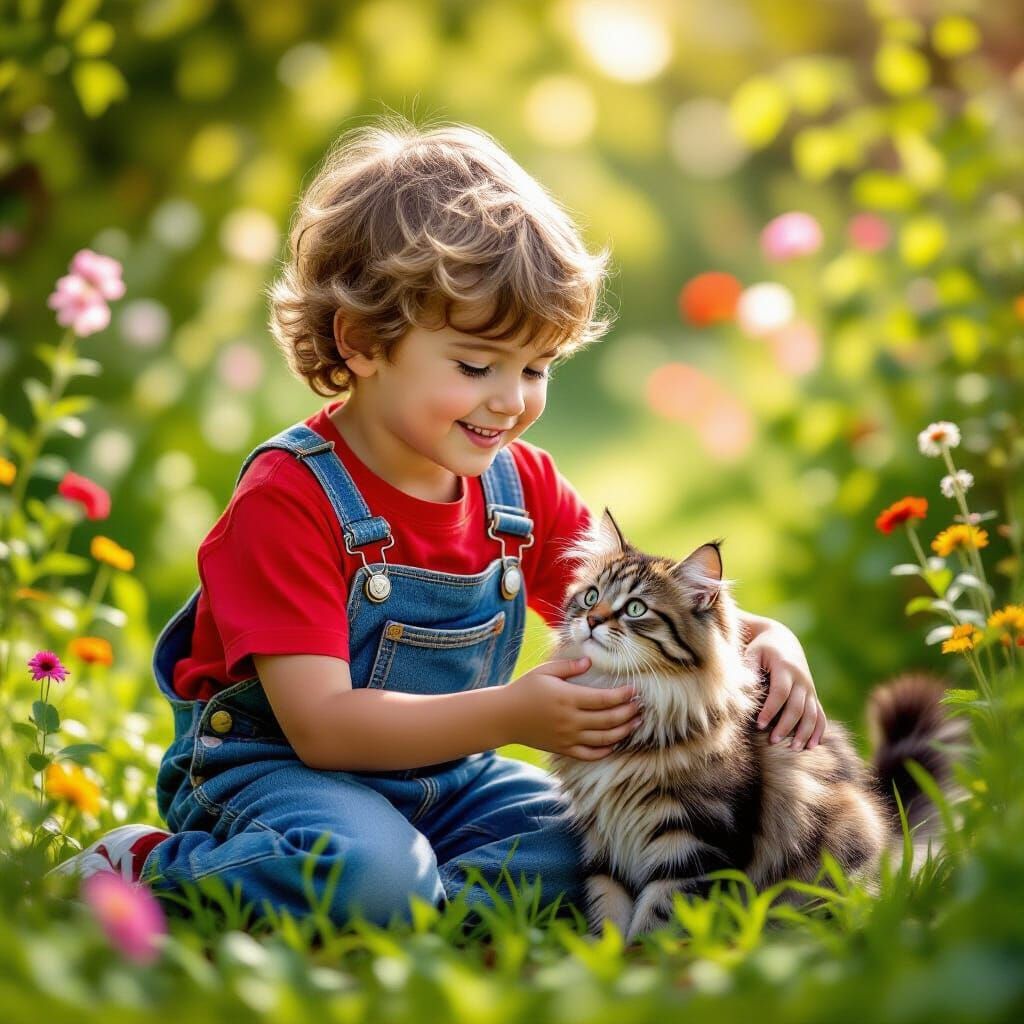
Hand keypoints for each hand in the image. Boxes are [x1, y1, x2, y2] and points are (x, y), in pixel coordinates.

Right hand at [503, 656, 641, 759]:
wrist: (504, 717)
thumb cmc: (524, 689)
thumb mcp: (545, 671)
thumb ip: (569, 666)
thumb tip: (589, 660)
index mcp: (568, 698)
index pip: (605, 699)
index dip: (623, 695)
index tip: (634, 690)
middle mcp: (571, 720)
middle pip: (609, 720)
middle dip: (629, 712)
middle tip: (641, 706)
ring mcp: (568, 737)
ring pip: (604, 739)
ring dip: (624, 732)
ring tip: (636, 723)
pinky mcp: (563, 749)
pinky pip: (589, 755)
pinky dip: (605, 751)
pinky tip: (615, 744)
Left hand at [748, 622, 825, 750]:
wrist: (783, 640)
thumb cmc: (762, 649)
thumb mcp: (753, 652)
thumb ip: (749, 668)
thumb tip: (747, 689)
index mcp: (785, 668)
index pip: (780, 693)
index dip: (771, 710)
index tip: (759, 725)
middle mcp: (801, 679)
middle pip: (797, 707)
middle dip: (786, 726)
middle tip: (773, 742)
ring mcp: (809, 688)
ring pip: (812, 713)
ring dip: (804, 732)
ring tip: (794, 749)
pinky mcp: (812, 695)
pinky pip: (820, 714)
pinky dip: (819, 730)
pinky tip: (813, 745)